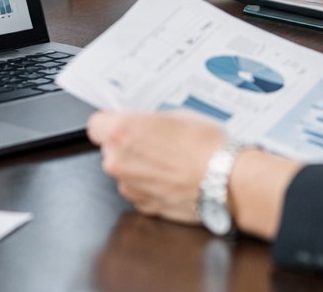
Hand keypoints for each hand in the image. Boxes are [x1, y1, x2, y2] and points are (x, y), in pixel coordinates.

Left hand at [88, 111, 299, 239]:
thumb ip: (147, 121)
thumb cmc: (206, 145)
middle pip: (111, 149)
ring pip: (125, 171)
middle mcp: (119, 161)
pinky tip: (172, 177)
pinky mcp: (144, 206)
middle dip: (128, 145)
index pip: (95, 125)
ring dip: (140, 166)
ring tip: (170, 161)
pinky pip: (138, 190)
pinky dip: (151, 185)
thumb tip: (141, 124)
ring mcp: (129, 186)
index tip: (121, 123)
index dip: (110, 123)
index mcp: (122, 132)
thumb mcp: (175, 115)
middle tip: (156, 141)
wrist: (227, 179)